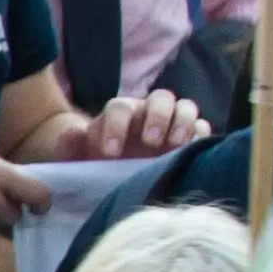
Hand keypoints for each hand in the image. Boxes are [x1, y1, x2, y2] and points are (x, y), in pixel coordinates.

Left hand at [34, 89, 211, 163]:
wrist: (116, 173)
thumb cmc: (98, 164)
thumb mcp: (78, 158)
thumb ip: (71, 146)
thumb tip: (71, 133)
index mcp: (120, 114)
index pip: (119, 108)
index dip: (115, 126)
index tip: (110, 153)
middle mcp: (149, 111)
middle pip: (160, 98)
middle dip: (156, 117)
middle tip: (150, 142)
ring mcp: (172, 122)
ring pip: (185, 107)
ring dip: (182, 122)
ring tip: (176, 146)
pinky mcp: (190, 136)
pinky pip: (201, 127)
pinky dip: (199, 135)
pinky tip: (191, 150)